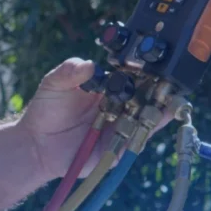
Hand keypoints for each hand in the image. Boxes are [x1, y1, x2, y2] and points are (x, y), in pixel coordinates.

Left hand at [18, 57, 172, 181]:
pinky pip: (137, 139)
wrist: (36, 144)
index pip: (131, 76)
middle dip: (160, 90)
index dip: (144, 70)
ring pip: (147, 117)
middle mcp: (118, 106)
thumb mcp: (54, 84)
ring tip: (174, 101)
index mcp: (106, 88)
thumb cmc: (45, 110)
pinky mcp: (119, 148)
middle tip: (172, 82)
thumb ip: (69, 71)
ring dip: (161, 109)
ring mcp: (120, 127)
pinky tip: (159, 120)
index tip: (156, 62)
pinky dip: (148, 130)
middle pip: (145, 97)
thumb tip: (88, 65)